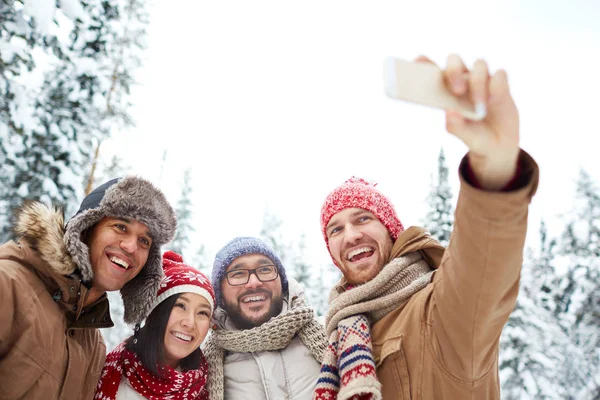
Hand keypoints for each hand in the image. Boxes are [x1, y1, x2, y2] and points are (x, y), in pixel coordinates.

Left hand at [416, 54, 519, 189]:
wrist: (499, 144)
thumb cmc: (475, 137)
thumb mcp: (465, 137)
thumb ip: (456, 126)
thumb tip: (450, 111)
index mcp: (446, 90)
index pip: (432, 71)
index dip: (424, 63)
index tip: (417, 61)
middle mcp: (462, 80)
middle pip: (454, 61)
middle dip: (454, 71)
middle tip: (456, 91)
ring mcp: (482, 80)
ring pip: (479, 65)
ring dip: (478, 84)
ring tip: (479, 107)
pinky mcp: (501, 84)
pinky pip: (499, 75)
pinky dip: (496, 85)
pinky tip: (494, 99)